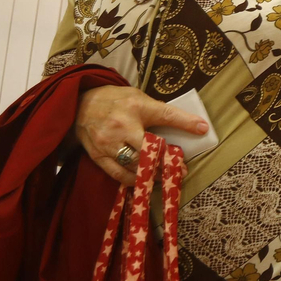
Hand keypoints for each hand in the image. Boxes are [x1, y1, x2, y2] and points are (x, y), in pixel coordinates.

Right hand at [74, 84, 207, 183]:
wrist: (79, 105)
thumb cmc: (115, 100)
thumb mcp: (140, 98)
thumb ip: (164, 111)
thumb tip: (197, 125)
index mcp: (134, 107)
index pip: (165, 115)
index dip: (185, 124)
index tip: (201, 131)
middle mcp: (120, 127)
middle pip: (149, 149)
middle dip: (168, 161)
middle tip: (181, 170)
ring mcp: (108, 144)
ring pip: (135, 165)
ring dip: (153, 174)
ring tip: (166, 178)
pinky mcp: (98, 157)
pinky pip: (119, 175)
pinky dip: (134, 180)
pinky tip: (145, 182)